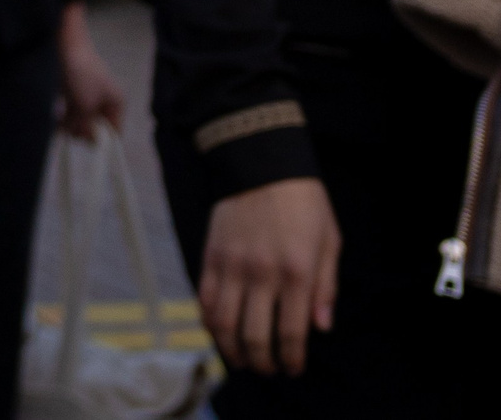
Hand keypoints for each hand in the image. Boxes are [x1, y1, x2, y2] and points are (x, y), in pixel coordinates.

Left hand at [56, 3, 126, 138]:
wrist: (65, 44)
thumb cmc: (81, 74)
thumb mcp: (85, 105)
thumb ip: (86, 125)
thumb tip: (89, 141)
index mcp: (116, 102)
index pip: (114, 129)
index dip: (101, 141)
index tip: (86, 148)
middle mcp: (105, 99)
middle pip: (97, 124)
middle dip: (83, 131)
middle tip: (69, 135)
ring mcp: (89, 93)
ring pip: (82, 117)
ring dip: (72, 124)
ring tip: (60, 129)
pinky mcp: (74, 88)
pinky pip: (72, 108)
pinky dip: (66, 115)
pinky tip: (56, 120)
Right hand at [201, 177, 338, 376]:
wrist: (261, 164)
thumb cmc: (304, 204)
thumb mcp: (329, 243)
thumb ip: (325, 287)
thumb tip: (322, 327)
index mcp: (296, 273)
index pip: (293, 333)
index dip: (293, 359)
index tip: (293, 369)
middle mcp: (261, 274)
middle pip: (255, 335)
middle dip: (262, 362)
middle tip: (268, 369)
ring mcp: (231, 266)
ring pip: (223, 323)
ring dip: (232, 350)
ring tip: (241, 360)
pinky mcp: (211, 256)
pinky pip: (205, 298)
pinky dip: (210, 322)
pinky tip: (219, 332)